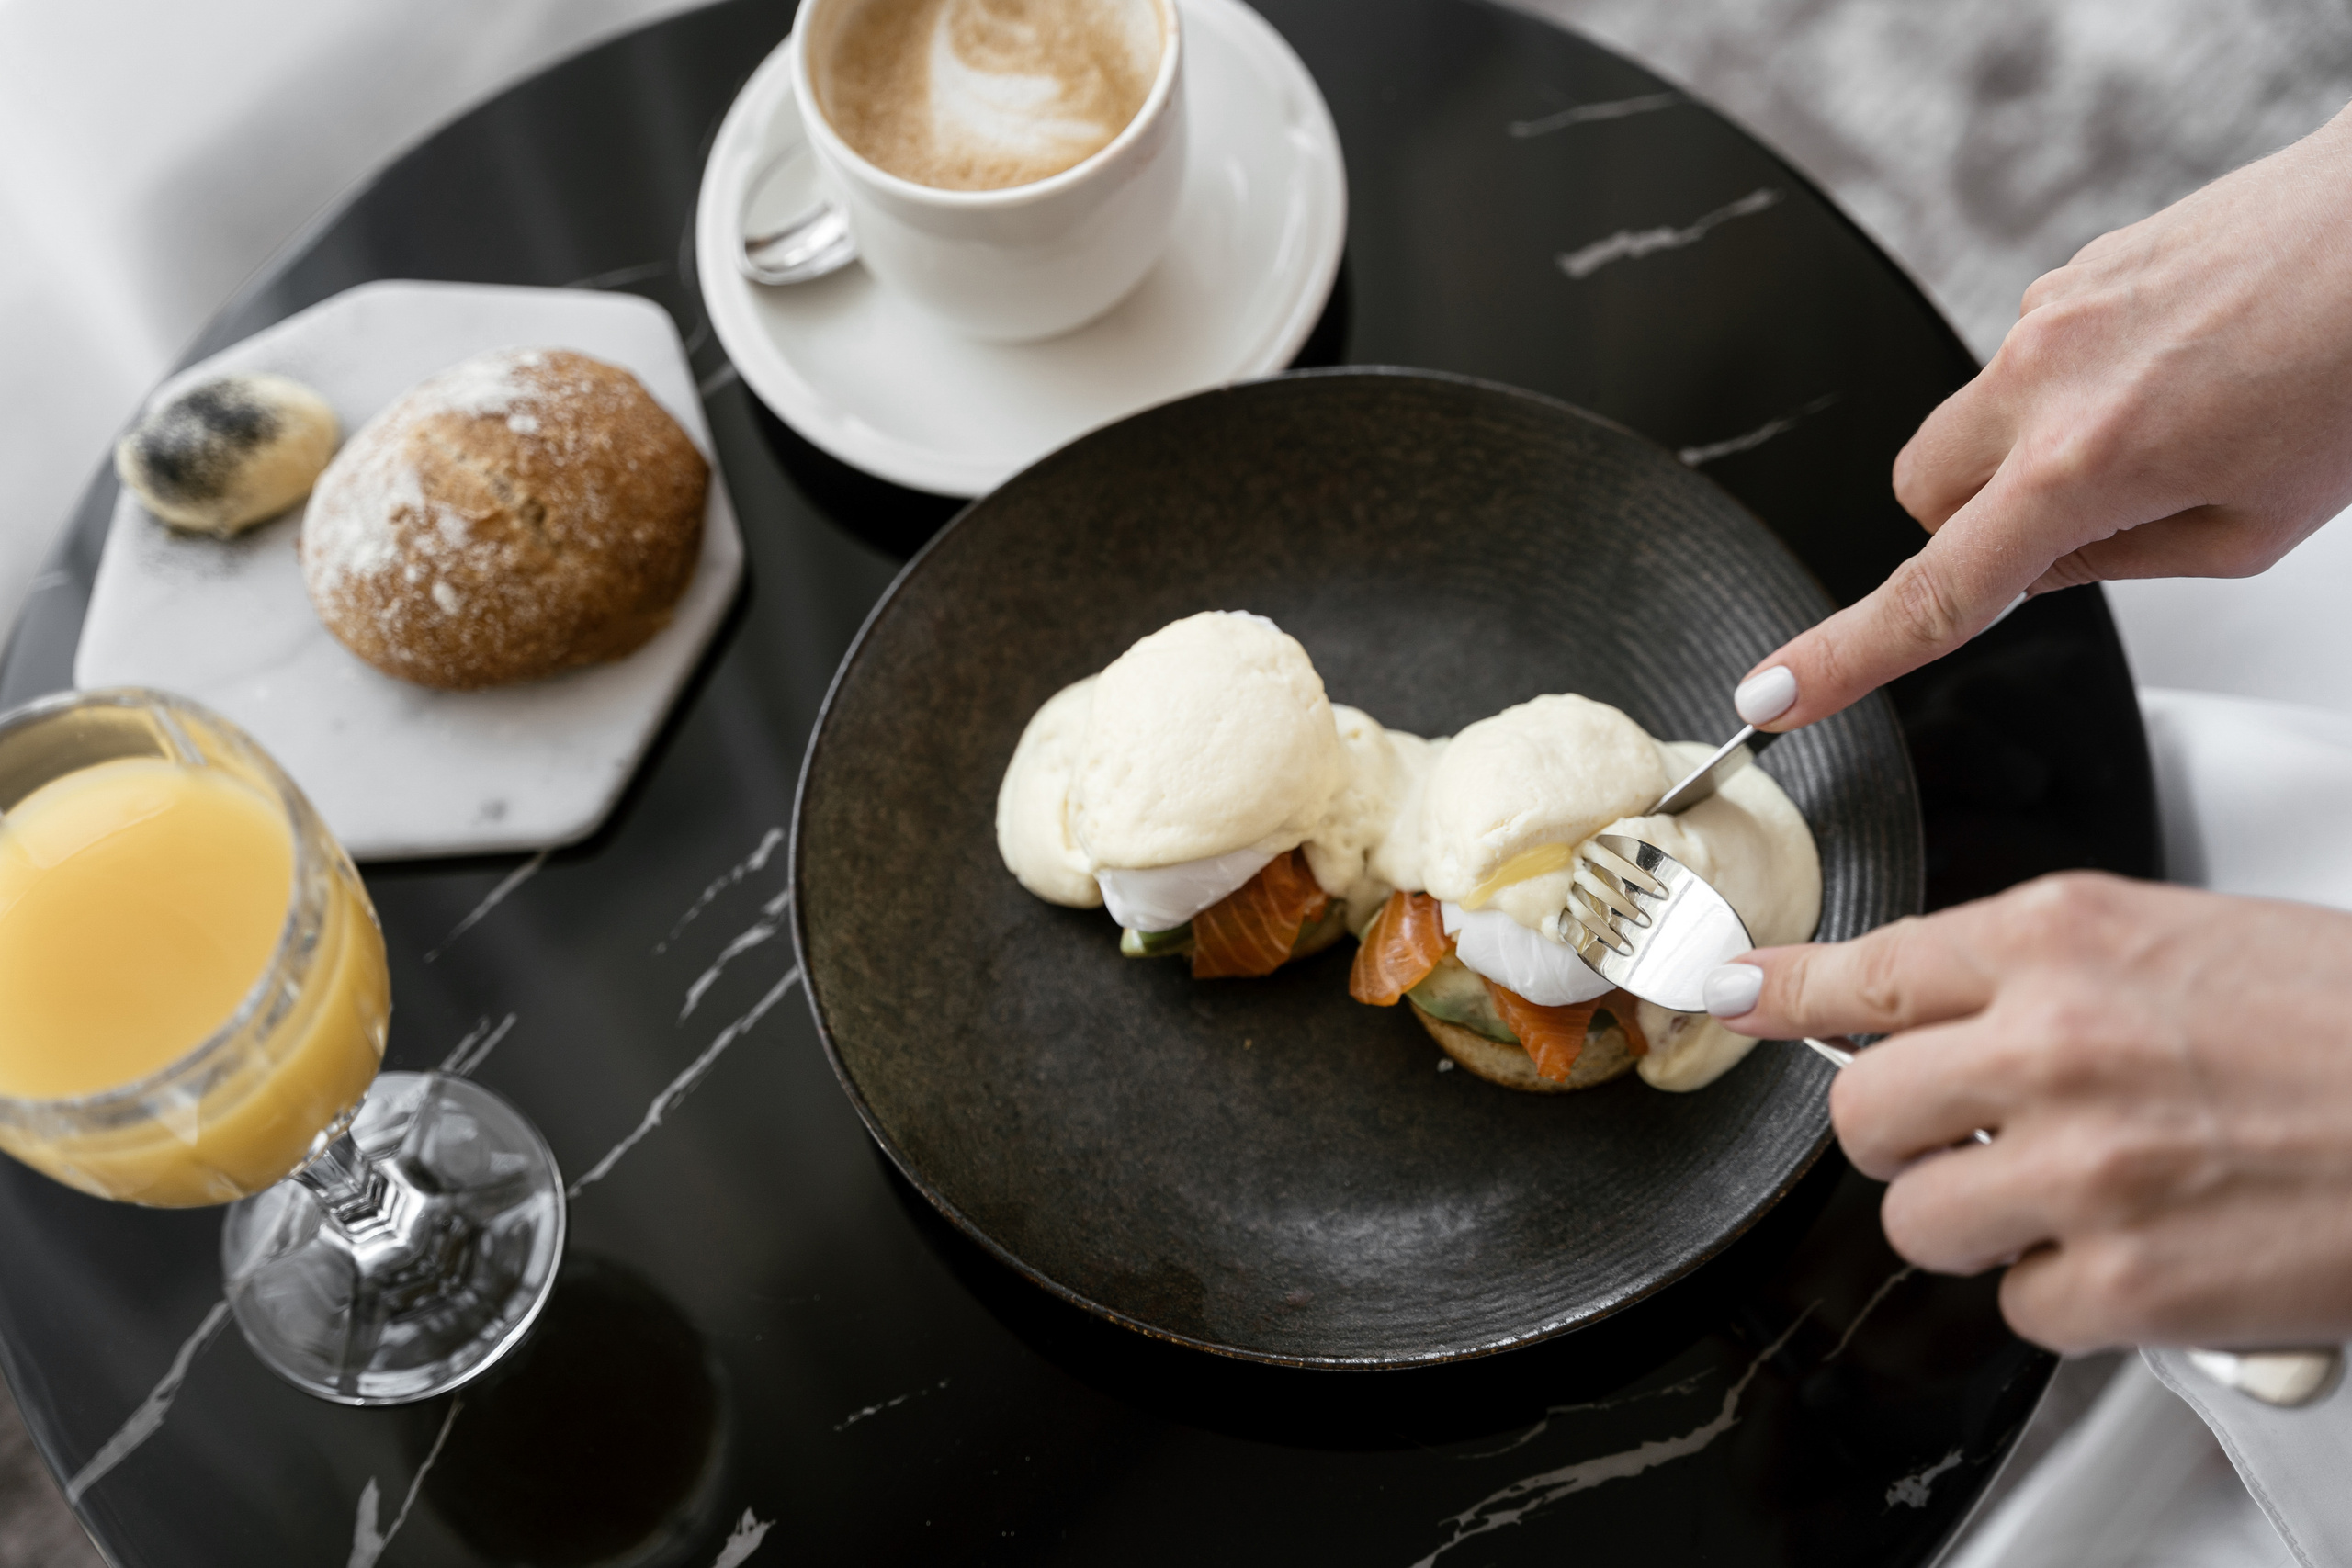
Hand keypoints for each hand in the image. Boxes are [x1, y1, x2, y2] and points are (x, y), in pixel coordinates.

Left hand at [1704, 873, 2351, 1352]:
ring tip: (2077, 1194)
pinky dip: (2070, 1293)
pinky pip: (2021, 1306)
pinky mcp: (2128, 1282)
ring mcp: (2083, 1169)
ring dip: (1976, 1218)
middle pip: (1859, 1112)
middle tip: (1960, 1135)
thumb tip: (1928, 1006)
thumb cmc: (2351, 1022)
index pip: (1864, 970)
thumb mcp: (2180, 940)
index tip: (1726, 994)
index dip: (1779, 990)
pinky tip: (2143, 1249)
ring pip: (1917, 1219)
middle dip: (1896, 1132)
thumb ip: (2040, 971)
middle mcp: (2054, 1046)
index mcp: (2063, 940)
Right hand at [1730, 104, 2351, 731]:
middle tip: (2077, 530)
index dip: (1846, 654)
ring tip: (2167, 428)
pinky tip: (2175, 372)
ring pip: (1976, 427)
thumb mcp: (2257, 526)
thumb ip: (2122, 561)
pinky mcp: (2073, 269)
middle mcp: (2043, 377)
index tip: (1775, 693)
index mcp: (2086, 463)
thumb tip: (2043, 564)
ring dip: (2033, 455)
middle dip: (1971, 530)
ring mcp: (2050, 311)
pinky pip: (2030, 360)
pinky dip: (2075, 389)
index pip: (1934, 589)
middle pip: (1923, 496)